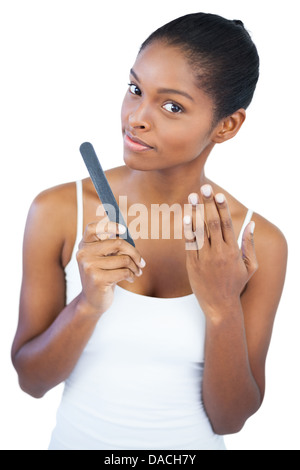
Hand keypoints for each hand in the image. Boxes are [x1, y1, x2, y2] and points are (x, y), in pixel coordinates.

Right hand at [76, 216, 144, 314]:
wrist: (92, 301)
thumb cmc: (103, 275)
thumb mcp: (105, 259)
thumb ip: (113, 246)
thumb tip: (129, 236)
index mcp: (84, 245)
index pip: (92, 228)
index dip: (109, 225)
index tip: (124, 230)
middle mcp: (83, 253)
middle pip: (117, 243)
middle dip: (135, 253)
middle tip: (142, 262)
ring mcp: (89, 266)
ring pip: (124, 259)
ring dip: (135, 267)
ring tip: (136, 272)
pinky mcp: (97, 279)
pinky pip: (124, 272)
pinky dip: (131, 275)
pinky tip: (131, 278)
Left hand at [183, 184, 257, 316]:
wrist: (220, 306)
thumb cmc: (235, 284)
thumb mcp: (249, 266)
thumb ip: (250, 244)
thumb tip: (251, 224)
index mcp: (233, 251)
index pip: (226, 224)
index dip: (222, 207)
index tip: (218, 194)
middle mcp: (218, 253)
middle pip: (212, 223)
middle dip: (207, 204)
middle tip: (203, 188)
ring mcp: (204, 258)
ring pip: (199, 231)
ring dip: (195, 212)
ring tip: (191, 197)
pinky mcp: (192, 264)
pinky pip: (189, 244)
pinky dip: (187, 230)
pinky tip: (185, 217)